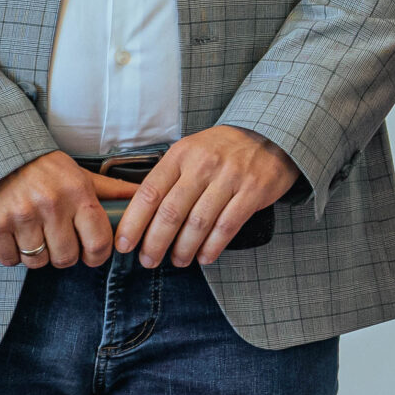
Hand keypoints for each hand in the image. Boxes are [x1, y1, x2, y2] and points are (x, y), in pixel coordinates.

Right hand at [0, 151, 137, 269]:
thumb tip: (141, 196)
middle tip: (55, 240)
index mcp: (77, 192)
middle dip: (63, 255)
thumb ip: (109, 190)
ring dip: (36, 255)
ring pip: (37, 262)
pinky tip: (13, 235)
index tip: (89, 254)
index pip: (99, 242)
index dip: (96, 255)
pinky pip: (10, 259)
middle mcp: (51, 205)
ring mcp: (21, 216)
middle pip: (66, 258)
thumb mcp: (78, 173)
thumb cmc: (40, 168)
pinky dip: (11, 254)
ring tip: (32, 234)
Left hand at [114, 125, 302, 268]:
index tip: (124, 244)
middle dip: (155, 242)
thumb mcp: (191, 152)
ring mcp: (230, 178)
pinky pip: (227, 226)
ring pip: (198, 223)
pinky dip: (213, 246)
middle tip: (148, 260)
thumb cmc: (223, 149)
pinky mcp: (252, 191)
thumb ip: (169, 178)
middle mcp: (203, 165)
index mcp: (181, 154)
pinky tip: (204, 256)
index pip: (150, 192)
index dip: (134, 222)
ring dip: (184, 248)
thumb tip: (141, 216)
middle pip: (171, 212)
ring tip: (178, 260)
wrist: (270, 134)